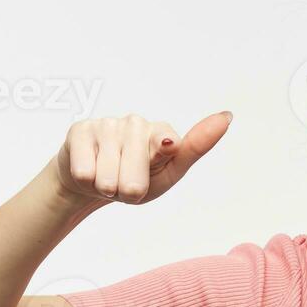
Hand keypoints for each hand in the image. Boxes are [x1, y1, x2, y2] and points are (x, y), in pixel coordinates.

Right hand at [54, 111, 231, 204]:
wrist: (93, 181)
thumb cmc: (136, 178)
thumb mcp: (169, 173)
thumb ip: (193, 149)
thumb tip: (227, 116)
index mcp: (163, 134)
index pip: (168, 144)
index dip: (162, 151)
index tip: (167, 146)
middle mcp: (136, 123)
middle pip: (134, 178)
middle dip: (128, 191)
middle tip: (125, 183)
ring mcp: (107, 124)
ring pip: (107, 178)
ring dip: (106, 187)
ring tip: (108, 177)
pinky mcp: (80, 130)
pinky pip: (84, 172)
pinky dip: (87, 181)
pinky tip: (90, 169)